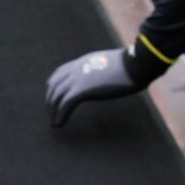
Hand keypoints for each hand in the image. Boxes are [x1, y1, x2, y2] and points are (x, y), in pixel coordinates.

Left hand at [46, 43, 169, 125]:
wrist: (134, 65)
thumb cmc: (132, 64)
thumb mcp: (112, 63)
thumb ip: (104, 69)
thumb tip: (110, 76)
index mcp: (84, 61)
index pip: (60, 72)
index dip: (54, 84)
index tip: (54, 95)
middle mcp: (77, 69)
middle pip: (54, 84)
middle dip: (50, 99)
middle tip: (51, 111)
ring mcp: (78, 79)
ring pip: (56, 95)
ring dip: (53, 110)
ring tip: (54, 122)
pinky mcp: (82, 90)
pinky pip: (65, 105)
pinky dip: (60, 115)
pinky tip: (60, 124)